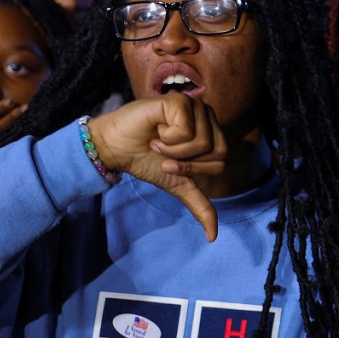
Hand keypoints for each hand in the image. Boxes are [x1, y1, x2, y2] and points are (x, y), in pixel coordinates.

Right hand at [88, 96, 227, 239]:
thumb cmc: (147, 161)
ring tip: (158, 140)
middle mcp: (208, 115)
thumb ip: (199, 205)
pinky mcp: (180, 100)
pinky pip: (186, 130)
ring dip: (174, 149)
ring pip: (203, 141)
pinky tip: (155, 129)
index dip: (193, 169)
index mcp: (213, 132)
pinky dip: (167, 138)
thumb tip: (213, 237)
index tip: (169, 164)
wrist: (116, 149)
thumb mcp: (177, 185)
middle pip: (219, 151)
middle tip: (164, 153)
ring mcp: (196, 105)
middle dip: (186, 161)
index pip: (222, 160)